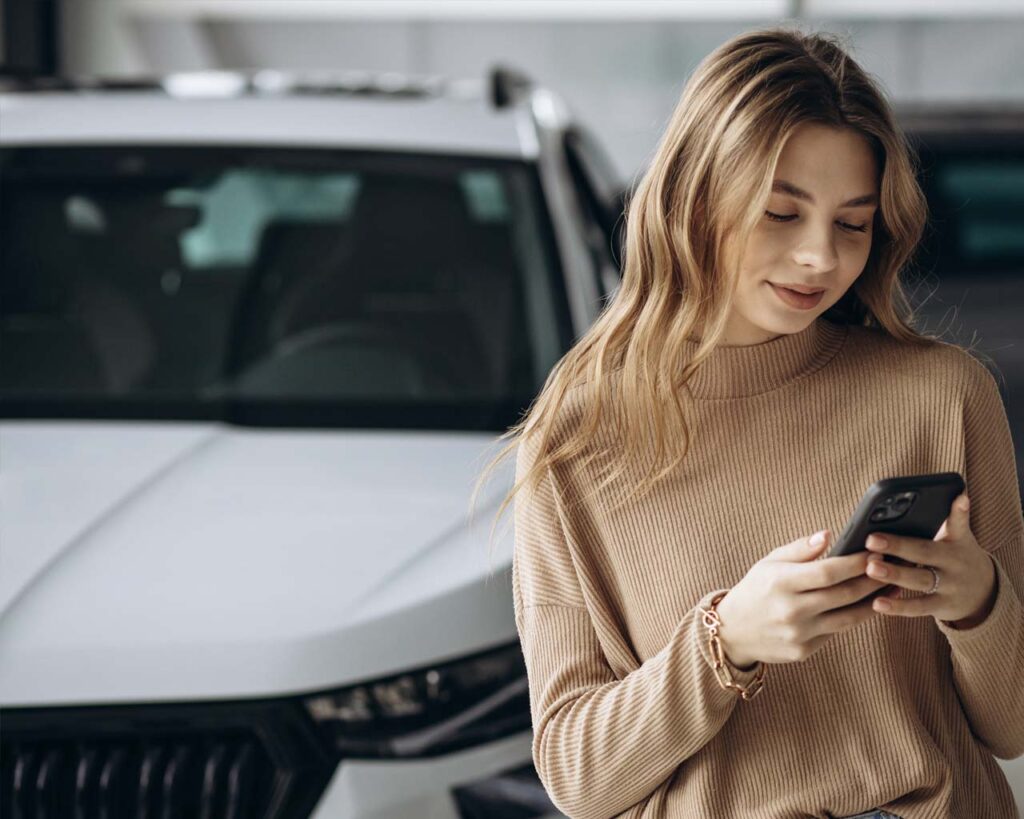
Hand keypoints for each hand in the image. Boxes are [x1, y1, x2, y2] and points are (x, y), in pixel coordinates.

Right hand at [714, 528, 890, 667]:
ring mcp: (798, 633)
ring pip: (848, 617)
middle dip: (873, 579)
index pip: (827, 571)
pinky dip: (855, 618)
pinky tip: (868, 605)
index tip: (876, 552)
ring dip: (874, 602)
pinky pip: (836, 632)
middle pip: (843, 594)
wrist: (732, 631)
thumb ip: (799, 549)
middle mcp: (790, 610)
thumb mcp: (769, 563)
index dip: (856, 562)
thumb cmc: (755, 590)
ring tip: (892, 587)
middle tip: (894, 567)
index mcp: (780, 582)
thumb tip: (828, 535)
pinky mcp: (804, 651)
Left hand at [865, 493, 997, 627]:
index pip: (958, 523)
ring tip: (871, 568)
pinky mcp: (941, 606)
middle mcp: (954, 563)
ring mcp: (949, 586)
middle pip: (925, 552)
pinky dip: (898, 606)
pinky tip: (877, 603)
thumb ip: (947, 521)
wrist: (984, 592)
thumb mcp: (959, 538)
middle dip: (898, 545)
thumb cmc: (957, 556)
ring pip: (919, 580)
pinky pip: (918, 607)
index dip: (959, 511)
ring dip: (894, 574)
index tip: (959, 497)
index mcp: (957, 541)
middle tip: (871, 539)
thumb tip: (937, 499)